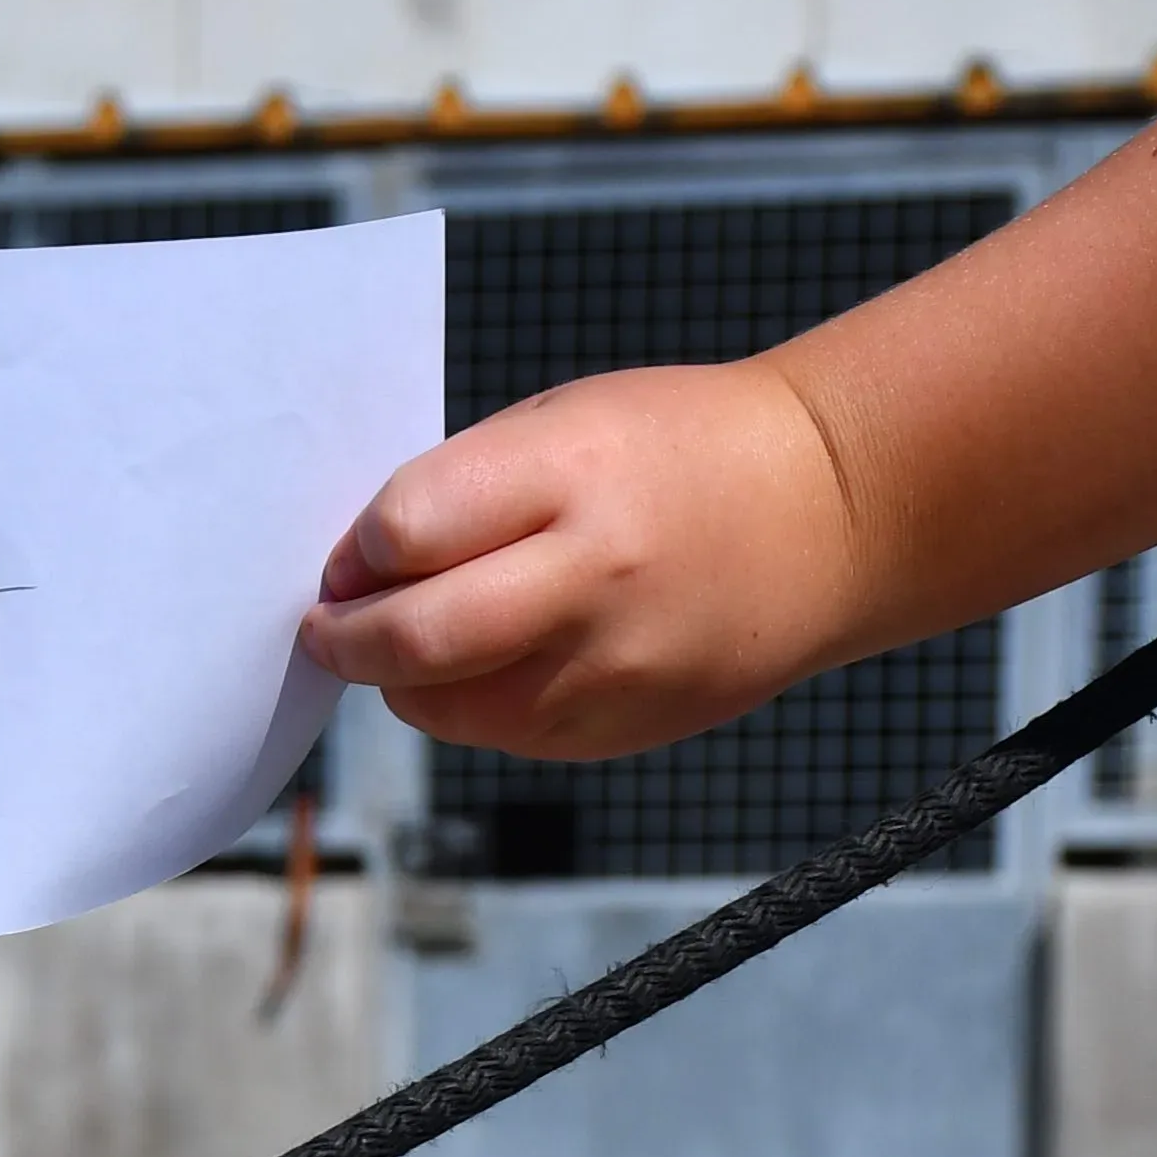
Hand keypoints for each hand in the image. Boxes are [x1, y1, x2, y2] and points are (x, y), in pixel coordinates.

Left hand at [299, 360, 876, 759]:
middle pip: (412, 639)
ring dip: (404, 681)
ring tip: (417, 639)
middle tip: (326, 629)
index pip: (405, 529)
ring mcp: (610, 665)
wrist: (831, 512)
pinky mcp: (620, 728)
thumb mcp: (568, 422)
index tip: (352, 557)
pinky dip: (472, 704)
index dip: (358, 552)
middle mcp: (593, 575)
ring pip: (443, 707)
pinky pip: (501, 733)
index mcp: (573, 471)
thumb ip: (461, 491)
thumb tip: (353, 574)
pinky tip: (502, 658)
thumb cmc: (674, 451)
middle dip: (344, 640)